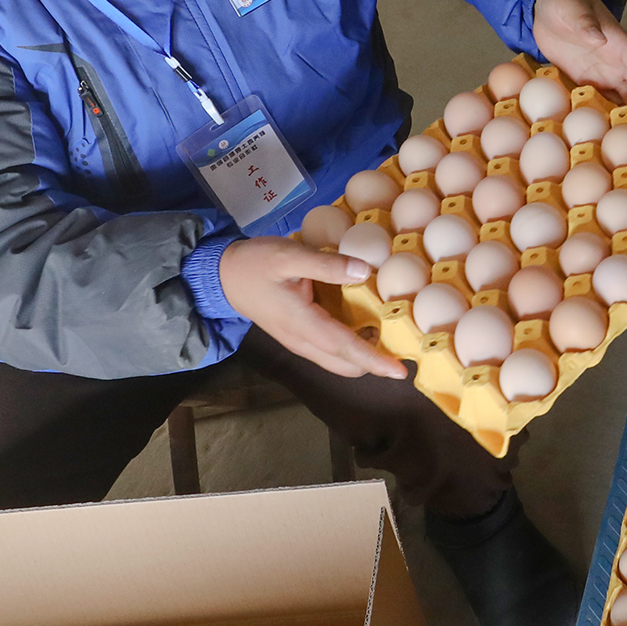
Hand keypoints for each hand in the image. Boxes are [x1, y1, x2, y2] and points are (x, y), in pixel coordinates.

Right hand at [216, 237, 403, 378]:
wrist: (223, 276)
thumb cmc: (255, 263)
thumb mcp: (289, 254)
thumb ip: (326, 264)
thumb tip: (365, 270)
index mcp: (301, 323)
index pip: (344, 348)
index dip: (374, 360)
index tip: (400, 370)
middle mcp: (302, 341)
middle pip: (345, 364)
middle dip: (375, 361)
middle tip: (403, 343)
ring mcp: (299, 343)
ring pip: (338, 361)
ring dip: (363, 354)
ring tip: (390, 332)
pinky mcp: (298, 337)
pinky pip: (330, 350)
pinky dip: (351, 345)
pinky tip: (365, 322)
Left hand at [531, 0, 626, 117]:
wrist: (544, 5)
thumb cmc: (563, 1)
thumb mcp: (573, 8)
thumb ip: (585, 22)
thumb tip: (598, 37)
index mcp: (620, 44)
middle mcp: (617, 62)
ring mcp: (602, 73)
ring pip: (626, 100)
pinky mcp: (586, 81)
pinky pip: (603, 102)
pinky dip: (610, 117)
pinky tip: (610, 135)